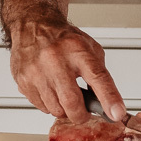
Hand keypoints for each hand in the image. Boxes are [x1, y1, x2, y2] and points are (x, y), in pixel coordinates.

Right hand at [6, 17, 125, 123]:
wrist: (33, 26)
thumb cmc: (62, 39)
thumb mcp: (89, 48)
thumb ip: (99, 74)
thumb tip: (106, 103)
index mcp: (77, 50)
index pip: (98, 77)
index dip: (109, 98)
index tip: (117, 113)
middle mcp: (56, 60)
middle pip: (72, 102)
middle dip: (81, 115)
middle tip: (83, 112)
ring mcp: (37, 71)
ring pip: (55, 109)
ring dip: (64, 109)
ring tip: (64, 93)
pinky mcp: (24, 81)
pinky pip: (41, 107)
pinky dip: (49, 105)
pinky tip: (50, 90)